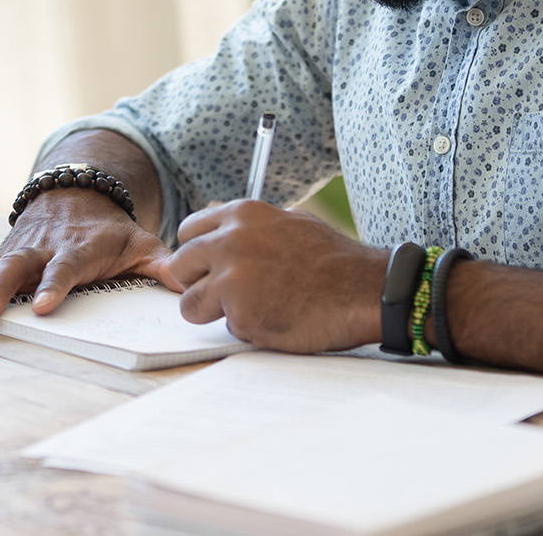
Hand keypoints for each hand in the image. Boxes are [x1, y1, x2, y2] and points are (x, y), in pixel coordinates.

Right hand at [0, 188, 178, 325]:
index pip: (65, 267)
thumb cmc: (112, 233)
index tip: (43, 307)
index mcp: (77, 248)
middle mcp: (39, 248)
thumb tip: (188, 283)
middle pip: (16, 269)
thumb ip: (162, 265)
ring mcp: (13, 251)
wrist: (78, 197)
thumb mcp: (141, 244)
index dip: (54, 285)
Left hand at [169, 200, 387, 352]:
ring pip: (190, 304)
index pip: (188, 231)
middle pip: (179, 266)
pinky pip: (225, 327)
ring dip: (213, 312)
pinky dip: (246, 328)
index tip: (210, 267)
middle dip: (196, 282)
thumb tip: (227, 234)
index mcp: (241, 214)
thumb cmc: (333, 259)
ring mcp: (231, 279)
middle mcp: (229, 241)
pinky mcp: (240, 314)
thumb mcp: (291, 222)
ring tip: (251, 309)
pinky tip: (275, 319)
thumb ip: (253, 228)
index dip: (198, 254)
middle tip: (224, 293)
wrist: (363, 289)